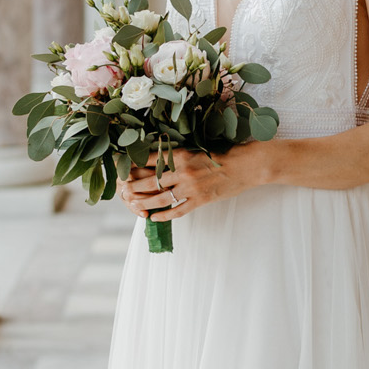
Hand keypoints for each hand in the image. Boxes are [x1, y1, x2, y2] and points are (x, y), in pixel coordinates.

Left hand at [121, 146, 264, 221]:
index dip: (134, 165)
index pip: (150, 160)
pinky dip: (164, 215)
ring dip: (143, 203)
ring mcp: (191, 187)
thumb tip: (157, 158)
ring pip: (160, 198)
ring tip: (133, 205)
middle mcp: (182, 170)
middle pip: (150, 180)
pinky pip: (177, 210)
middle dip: (134, 186)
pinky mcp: (200, 200)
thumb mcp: (196, 149)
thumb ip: (177, 155)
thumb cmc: (221, 155)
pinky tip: (154, 218)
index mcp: (180, 154)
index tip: (123, 169)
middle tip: (123, 191)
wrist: (245, 165)